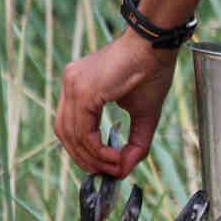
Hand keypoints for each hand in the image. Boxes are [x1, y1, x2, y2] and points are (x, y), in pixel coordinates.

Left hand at [55, 29, 178, 176]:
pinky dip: (97, 149)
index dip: (86, 152)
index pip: (70, 127)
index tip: (108, 166)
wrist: (155, 47)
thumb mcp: (144, 115)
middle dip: (86, 159)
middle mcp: (70, 85)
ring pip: (71, 136)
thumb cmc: (151, 73)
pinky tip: (114, 156)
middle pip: (65, 135)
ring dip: (93, 158)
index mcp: (78, 87)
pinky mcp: (82, 91)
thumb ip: (135, 144)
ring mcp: (72, 86)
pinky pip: (82, 131)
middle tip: (109, 172)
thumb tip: (125, 171)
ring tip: (115, 166)